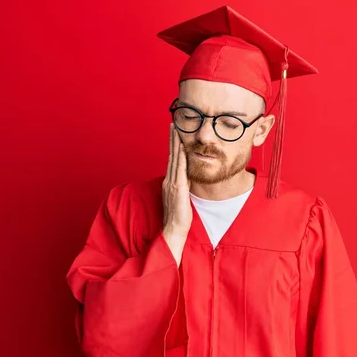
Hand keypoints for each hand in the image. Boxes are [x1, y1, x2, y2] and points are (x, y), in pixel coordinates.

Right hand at [162, 123, 191, 265]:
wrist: (172, 231)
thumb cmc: (178, 218)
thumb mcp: (180, 199)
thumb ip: (183, 188)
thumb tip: (187, 180)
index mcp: (170, 183)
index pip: (172, 161)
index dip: (173, 146)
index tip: (175, 133)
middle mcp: (169, 181)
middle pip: (171, 156)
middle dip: (172, 140)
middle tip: (173, 124)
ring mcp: (172, 184)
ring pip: (174, 160)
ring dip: (175, 144)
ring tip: (176, 130)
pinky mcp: (177, 189)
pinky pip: (179, 170)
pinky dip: (180, 158)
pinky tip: (182, 149)